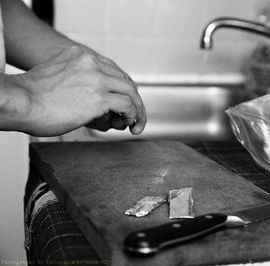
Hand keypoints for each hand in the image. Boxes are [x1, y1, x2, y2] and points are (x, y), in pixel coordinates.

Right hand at [5, 45, 145, 136]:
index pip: (113, 71)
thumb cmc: (31, 97)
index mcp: (80, 55)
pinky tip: (129, 124)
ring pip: (130, 92)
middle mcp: (91, 62)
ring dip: (136, 109)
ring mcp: (96, 78)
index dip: (122, 89)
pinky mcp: (99, 96)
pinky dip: (133, 115)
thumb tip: (97, 105)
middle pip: (125, 81)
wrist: (19, 101)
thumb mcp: (57, 78)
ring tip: (135, 124)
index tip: (125, 102)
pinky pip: (127, 105)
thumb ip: (78, 83)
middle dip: (133, 100)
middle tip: (134, 116)